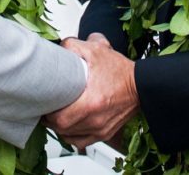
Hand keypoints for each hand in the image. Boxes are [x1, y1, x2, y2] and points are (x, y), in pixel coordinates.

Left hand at [44, 33, 139, 148]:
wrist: (142, 85)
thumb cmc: (121, 71)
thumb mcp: (97, 51)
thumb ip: (74, 46)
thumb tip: (59, 48)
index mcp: (92, 102)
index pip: (59, 118)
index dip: (48, 112)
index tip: (46, 102)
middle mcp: (96, 119)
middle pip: (62, 128)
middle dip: (52, 119)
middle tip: (50, 107)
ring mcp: (100, 129)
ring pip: (70, 137)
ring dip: (61, 128)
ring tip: (58, 115)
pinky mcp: (105, 133)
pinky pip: (81, 142)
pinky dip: (72, 136)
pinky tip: (71, 126)